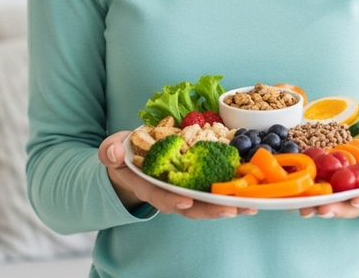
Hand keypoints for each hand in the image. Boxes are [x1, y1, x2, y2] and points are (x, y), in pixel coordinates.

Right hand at [99, 131, 256, 219]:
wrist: (130, 158)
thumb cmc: (123, 154)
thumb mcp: (112, 149)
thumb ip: (109, 151)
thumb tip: (113, 151)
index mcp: (146, 185)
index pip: (159, 195)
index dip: (171, 199)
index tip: (185, 201)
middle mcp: (167, 191)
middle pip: (189, 206)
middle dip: (209, 209)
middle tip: (230, 209)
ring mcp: (182, 188)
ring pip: (205, 202)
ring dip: (226, 205)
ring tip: (248, 205)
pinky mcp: (196, 181)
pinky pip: (212, 190)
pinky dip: (230, 193)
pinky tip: (249, 194)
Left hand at [298, 134, 358, 218]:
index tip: (358, 201)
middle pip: (351, 204)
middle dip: (337, 208)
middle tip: (322, 209)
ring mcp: (352, 188)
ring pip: (335, 202)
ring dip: (319, 205)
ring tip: (304, 207)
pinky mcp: (339, 181)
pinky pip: (324, 190)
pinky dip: (311, 194)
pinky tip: (296, 195)